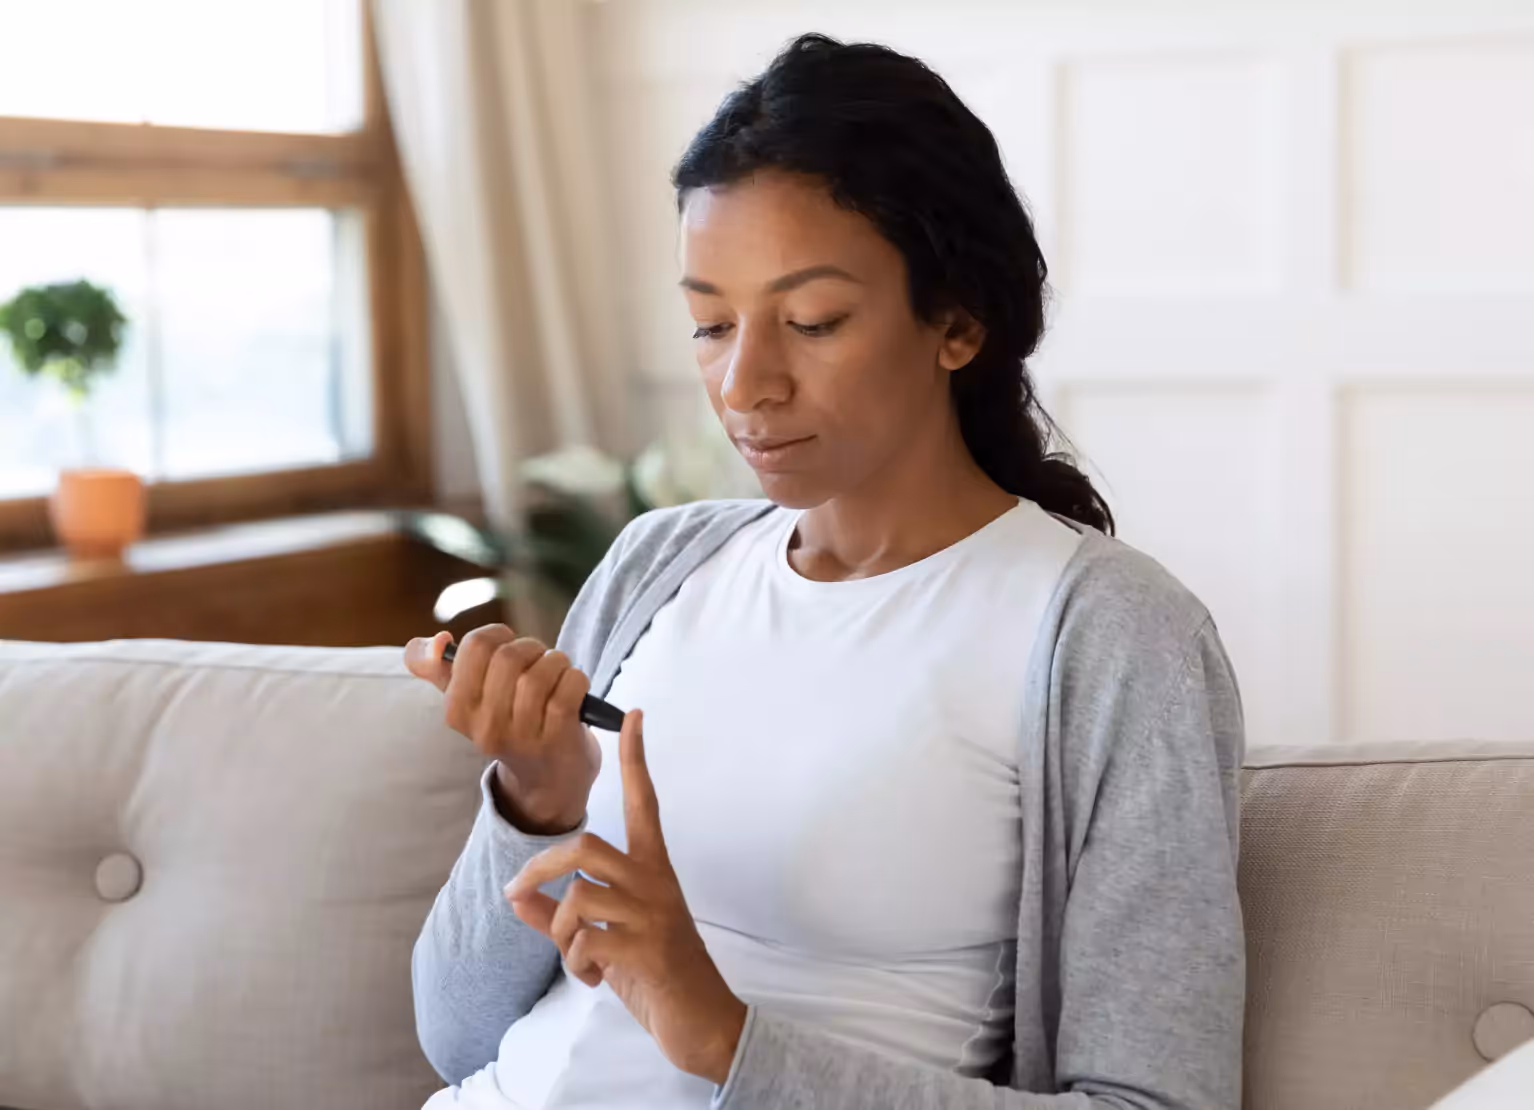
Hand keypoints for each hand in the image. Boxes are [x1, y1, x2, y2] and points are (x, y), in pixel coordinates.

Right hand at [404, 625, 599, 834]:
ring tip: (556, 676)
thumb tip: (436, 641)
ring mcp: (522, 734)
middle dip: (531, 648)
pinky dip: (575, 679)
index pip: (476, 645)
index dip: (499, 636)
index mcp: (457, 710)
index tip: (507, 648)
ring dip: (556, 663)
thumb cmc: (508, 726)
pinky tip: (572, 690)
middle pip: (510, 655)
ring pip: (541, 670)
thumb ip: (438, 667)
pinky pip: (569, 685)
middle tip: (537, 663)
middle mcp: (485, 725)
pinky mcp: (559, 736)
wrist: (545, 781)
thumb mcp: (467, 700)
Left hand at [505, 709, 747, 1084]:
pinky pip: (586, 939)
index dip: (638, 760)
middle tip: (518, 893)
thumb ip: (559, 918)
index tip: (635, 716)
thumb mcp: (603, 941)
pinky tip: (595, 978)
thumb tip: (516, 897)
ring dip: (560, 932)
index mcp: (651, 871)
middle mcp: (655, 883)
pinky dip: (576, 962)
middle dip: (541, 866)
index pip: (644, 803)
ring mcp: (653, 914)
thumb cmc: (655, 975)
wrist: (702, 1023)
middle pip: (586, 845)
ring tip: (577, 959)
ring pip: (579, 894)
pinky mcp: (647, 948)